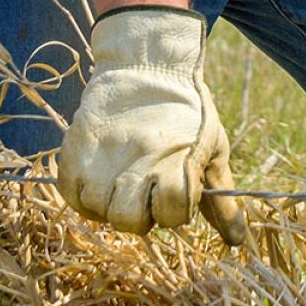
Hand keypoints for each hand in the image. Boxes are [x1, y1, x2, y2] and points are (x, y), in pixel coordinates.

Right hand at [55, 6, 246, 242]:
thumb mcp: (213, 148)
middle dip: (141, 216)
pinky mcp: (75, 148)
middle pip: (130, 221)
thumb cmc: (188, 111)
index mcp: (176, 162)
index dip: (177, 209)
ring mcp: (102, 156)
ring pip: (98, 210)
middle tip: (145, 194)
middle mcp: (136, 161)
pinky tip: (101, 180)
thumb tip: (235, 242)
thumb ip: (222, 200)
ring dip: (111, 205)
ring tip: (122, 183)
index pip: (172, 212)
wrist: (148, 64)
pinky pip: (70, 193)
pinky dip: (83, 194)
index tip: (178, 192)